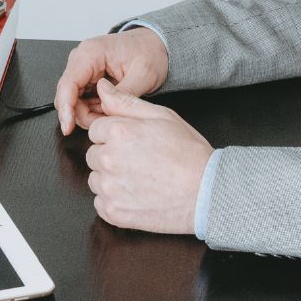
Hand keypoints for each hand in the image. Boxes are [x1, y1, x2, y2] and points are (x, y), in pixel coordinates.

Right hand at [54, 25, 168, 134]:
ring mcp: (83, 68)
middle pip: (67, 95)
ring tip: (112, 116)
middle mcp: (82, 59)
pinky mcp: (87, 77)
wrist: (154, 45)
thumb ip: (123, 93)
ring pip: (72, 100)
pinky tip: (109, 111)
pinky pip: (82, 99)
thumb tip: (107, 109)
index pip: (68, 84)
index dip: (65, 108)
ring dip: (88, 113)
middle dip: (81, 115)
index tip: (68, 127)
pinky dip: (93, 109)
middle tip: (104, 125)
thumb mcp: (143, 75)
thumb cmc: (149, 52)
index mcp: (91, 53)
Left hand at [84, 79, 210, 234]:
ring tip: (139, 178)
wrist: (207, 193)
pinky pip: (101, 203)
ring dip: (110, 178)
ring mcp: (110, 188)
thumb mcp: (161, 116)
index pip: (96, 130)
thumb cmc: (188, 153)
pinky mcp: (114, 212)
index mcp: (118, 132)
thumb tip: (103, 88)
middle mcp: (109, 159)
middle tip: (139, 161)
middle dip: (111, 155)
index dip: (114, 135)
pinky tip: (136, 195)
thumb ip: (126, 102)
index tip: (133, 142)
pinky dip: (114, 200)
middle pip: (93, 154)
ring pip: (95, 179)